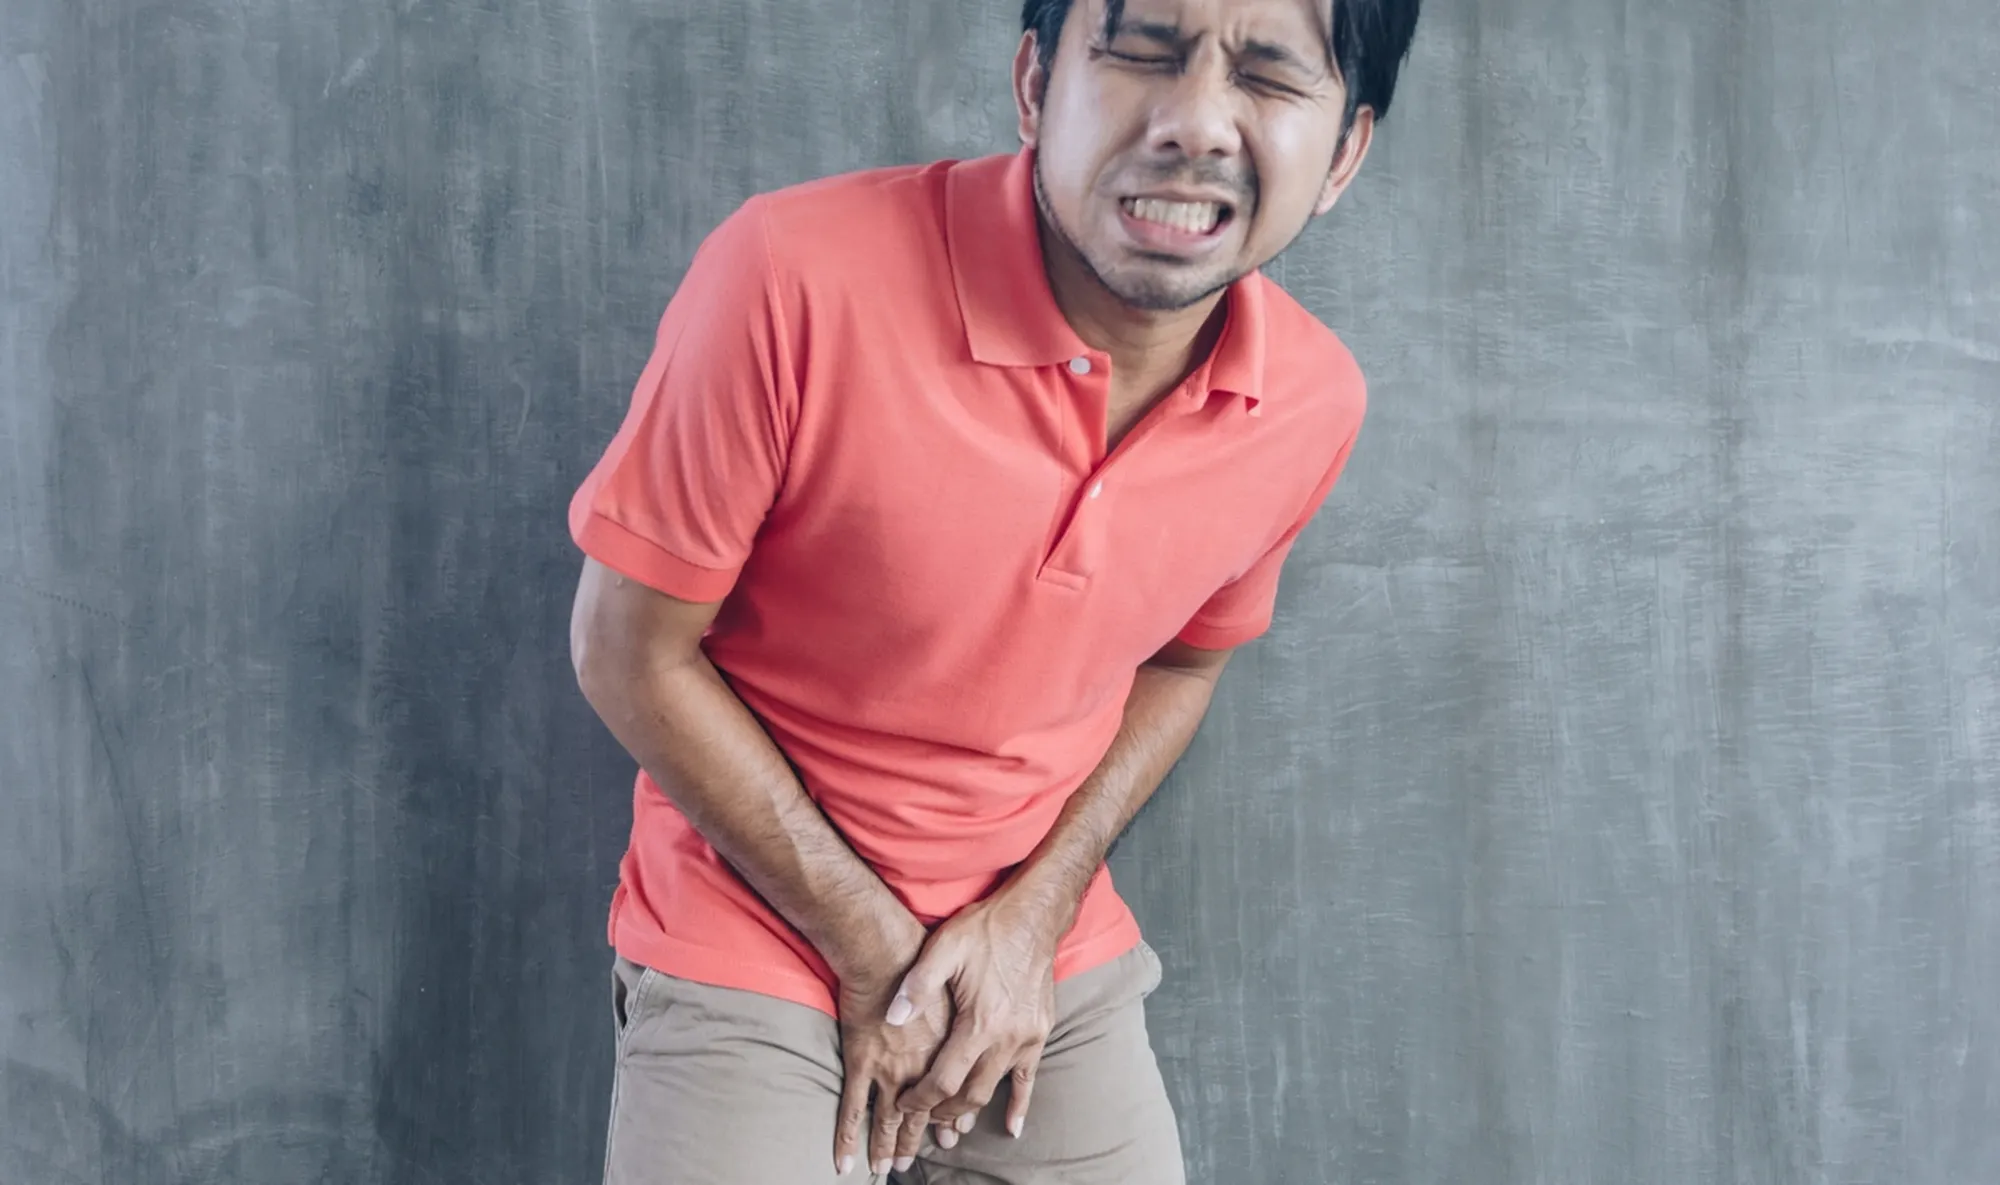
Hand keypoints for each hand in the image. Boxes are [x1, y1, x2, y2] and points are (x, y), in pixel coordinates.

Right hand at [834, 935, 952, 1176]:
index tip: (950, 1133)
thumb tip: (971, 1034)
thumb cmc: (923, 959)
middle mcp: (922, 1066)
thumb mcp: (957, 986)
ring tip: (886, 1168)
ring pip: (888, 1121)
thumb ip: (961, 1015)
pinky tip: (844, 1163)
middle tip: (916, 1159)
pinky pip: (852, 1111)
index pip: (953, 1094)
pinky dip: (846, 1139)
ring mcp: (890, 1069)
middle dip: (918, 1140)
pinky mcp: (861, 1063)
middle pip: (921, 1115)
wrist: (885, 950)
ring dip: (887, 1147)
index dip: (950, 1116)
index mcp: (948, 1049)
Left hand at [888, 894, 1058, 1146]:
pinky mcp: (1040, 1033)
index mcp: (980, 1023)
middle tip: (919, 1116)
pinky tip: (1012, 1127)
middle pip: (970, 1094)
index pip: (944, 1080)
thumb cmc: (985, 930)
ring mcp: (1027, 1038)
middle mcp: (1006, 1038)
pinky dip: (1020, 1105)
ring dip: (970, 1109)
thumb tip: (891, 1019)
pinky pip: (1029, 1079)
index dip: (920, 1099)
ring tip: (949, 1121)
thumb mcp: (944, 948)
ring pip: (994, 1089)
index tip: (903, 1105)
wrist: (1033, 916)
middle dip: (941, 1111)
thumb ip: (917, 986)